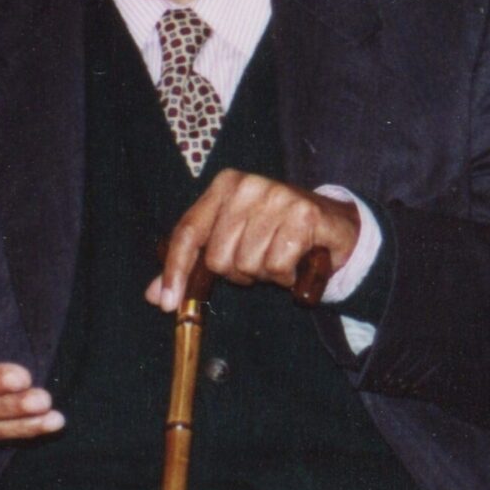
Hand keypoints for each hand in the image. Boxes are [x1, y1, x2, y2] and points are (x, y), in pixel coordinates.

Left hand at [148, 171, 359, 310]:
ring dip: (265, 274)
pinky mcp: (304, 216)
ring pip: (249, 265)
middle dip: (238, 272)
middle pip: (219, 258)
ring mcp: (278, 197)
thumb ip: (194, 265)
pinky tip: (296, 261)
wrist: (334, 225)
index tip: (167, 303)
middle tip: (258, 262)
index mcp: (225, 185)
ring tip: (279, 257)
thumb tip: (155, 296)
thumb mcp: (231, 242)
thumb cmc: (275, 233)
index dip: (175, 271)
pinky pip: (278, 267)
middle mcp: (249, 186)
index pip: (188, 232)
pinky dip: (286, 276)